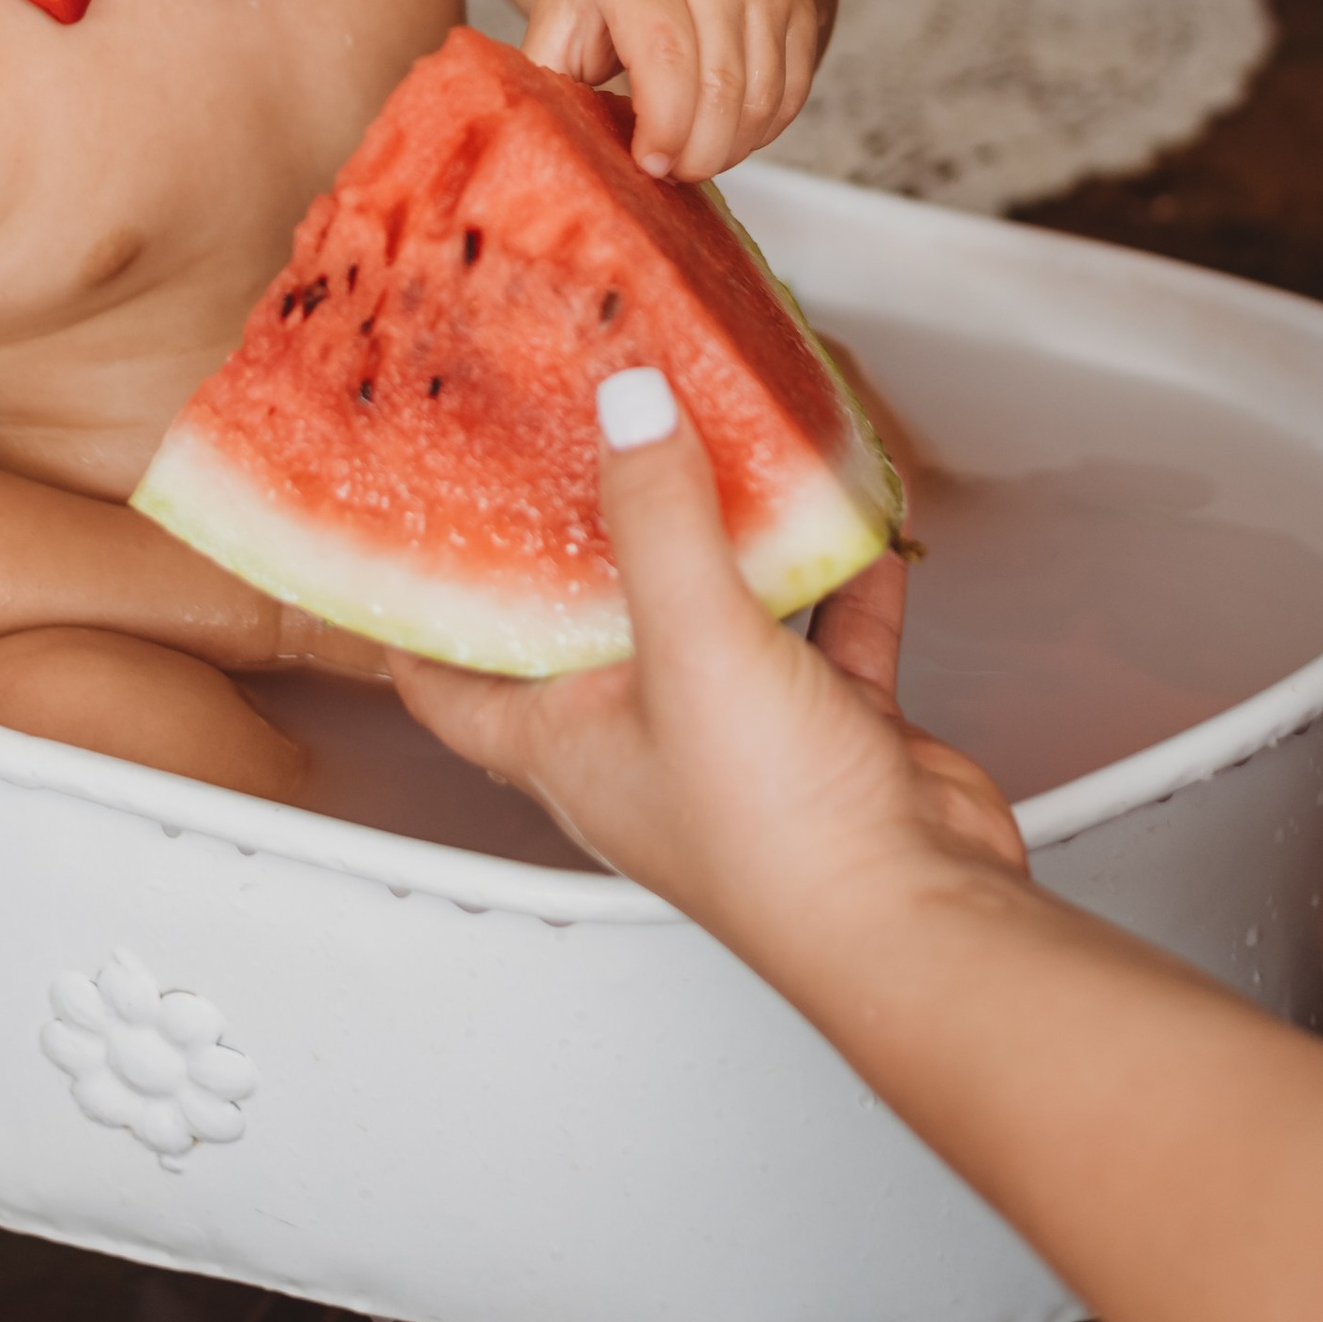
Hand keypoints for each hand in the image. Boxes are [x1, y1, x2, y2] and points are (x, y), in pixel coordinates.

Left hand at [392, 380, 1020, 974]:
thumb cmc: (778, 843)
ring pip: (708, 613)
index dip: (415, 606)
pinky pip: (820, 630)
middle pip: (583, 624)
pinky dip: (829, 570)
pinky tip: (843, 515)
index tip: (407, 517)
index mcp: (562, 744)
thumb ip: (659, 518)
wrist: (914, 917)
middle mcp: (638, 743)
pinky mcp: (822, 733)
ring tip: (708, 452)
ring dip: (713, 540)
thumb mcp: (694, 647)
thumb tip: (625, 404)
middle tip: (573, 443)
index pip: (447, 675)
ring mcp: (733, 738)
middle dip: (579, 536)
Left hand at [523, 0, 827, 178]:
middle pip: (719, 88)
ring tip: (692, 157)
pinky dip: (760, 132)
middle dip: (696, 153)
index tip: (649, 166)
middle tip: (669, 175)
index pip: (666, 57)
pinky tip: (725, 134)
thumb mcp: (560, 16)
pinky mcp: (799, 6)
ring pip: (761, 100)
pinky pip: (790, 95)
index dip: (664, 126)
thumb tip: (534, 149)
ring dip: (729, 149)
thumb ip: (546, 76)